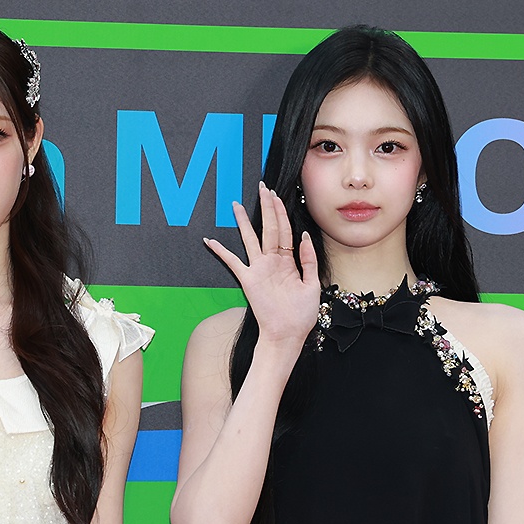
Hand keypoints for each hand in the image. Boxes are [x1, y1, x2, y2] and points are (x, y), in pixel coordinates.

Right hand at [203, 182, 319, 346]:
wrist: (287, 335)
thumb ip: (309, 260)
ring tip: (236, 205)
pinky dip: (221, 252)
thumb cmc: (301, 315)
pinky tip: (211, 241)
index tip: (277, 196)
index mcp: (288, 262)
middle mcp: (272, 262)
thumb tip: (305, 236)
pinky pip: (233, 263)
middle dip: (266, 208)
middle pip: (268, 228)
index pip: (284, 231)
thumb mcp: (312, 285)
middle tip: (262, 188)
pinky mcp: (248, 280)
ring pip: (251, 239)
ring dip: (244, 222)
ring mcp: (259, 270)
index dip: (281, 213)